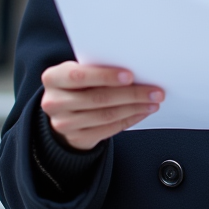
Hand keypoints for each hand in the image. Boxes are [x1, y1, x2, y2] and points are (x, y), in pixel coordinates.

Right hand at [40, 61, 162, 150]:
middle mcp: (54, 102)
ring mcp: (63, 123)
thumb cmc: (78, 84)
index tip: (130, 76)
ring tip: (153, 102)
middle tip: (155, 91)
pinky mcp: (76, 138)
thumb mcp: (80, 72)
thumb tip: (136, 72)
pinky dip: (129, 120)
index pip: (79, 76)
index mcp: (53, 78)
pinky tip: (142, 112)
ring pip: (106, 115)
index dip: (105, 76)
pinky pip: (108, 129)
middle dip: (131, 94)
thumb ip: (97, 69)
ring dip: (134, 108)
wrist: (64, 112)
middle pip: (98, 98)